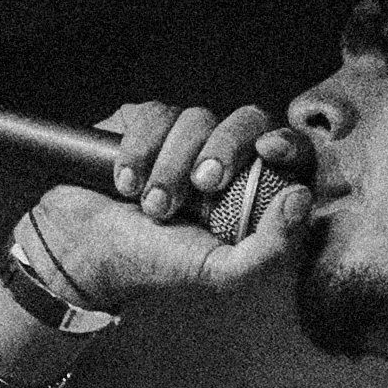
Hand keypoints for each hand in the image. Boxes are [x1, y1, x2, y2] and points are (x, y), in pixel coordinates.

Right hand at [28, 100, 312, 312]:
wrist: (86, 250)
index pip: (290, 152)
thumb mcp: (220, 272)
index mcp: (251, 192)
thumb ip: (271, 250)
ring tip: (151, 206)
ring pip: (198, 117)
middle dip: (225, 148)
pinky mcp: (145, 123)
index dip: (288, 143)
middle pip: (248, 120)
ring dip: (171, 166)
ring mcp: (184, 139)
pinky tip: (124, 184)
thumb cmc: (155, 263)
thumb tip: (301, 198)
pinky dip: (138, 152)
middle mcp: (223, 160)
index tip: (269, 152)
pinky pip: (155, 115)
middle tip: (202, 186)